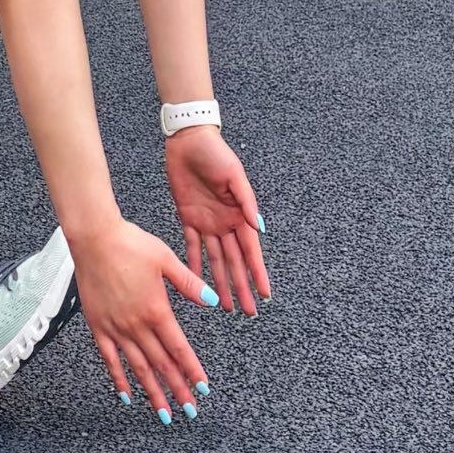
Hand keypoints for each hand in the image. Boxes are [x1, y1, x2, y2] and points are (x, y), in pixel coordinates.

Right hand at [71, 214, 217, 418]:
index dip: (192, 371)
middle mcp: (136, 325)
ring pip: (138, 368)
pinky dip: (118, 378)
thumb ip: (189, 284)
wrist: (94, 238)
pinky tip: (127, 395)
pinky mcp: (98, 326)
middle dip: (177, 390)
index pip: (179, 349)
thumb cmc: (131, 244)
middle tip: (188, 411)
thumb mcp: (167, 260)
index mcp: (157, 310)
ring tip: (163, 413)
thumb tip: (212, 302)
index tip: (202, 389)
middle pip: (161, 365)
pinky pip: (109, 358)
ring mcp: (116, 328)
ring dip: (152, 392)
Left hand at [165, 126, 270, 315]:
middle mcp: (226, 223)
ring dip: (220, 282)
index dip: (257, 274)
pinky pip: (191, 247)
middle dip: (241, 287)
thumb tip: (259, 228)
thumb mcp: (234, 175)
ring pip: (215, 260)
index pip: (250, 251)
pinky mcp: (188, 218)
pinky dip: (194, 264)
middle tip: (246, 312)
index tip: (265, 294)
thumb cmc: (216, 153)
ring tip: (226, 305)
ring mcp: (207, 223)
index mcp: (240, 214)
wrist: (188, 141)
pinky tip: (196, 282)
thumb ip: (246, 202)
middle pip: (234, 262)